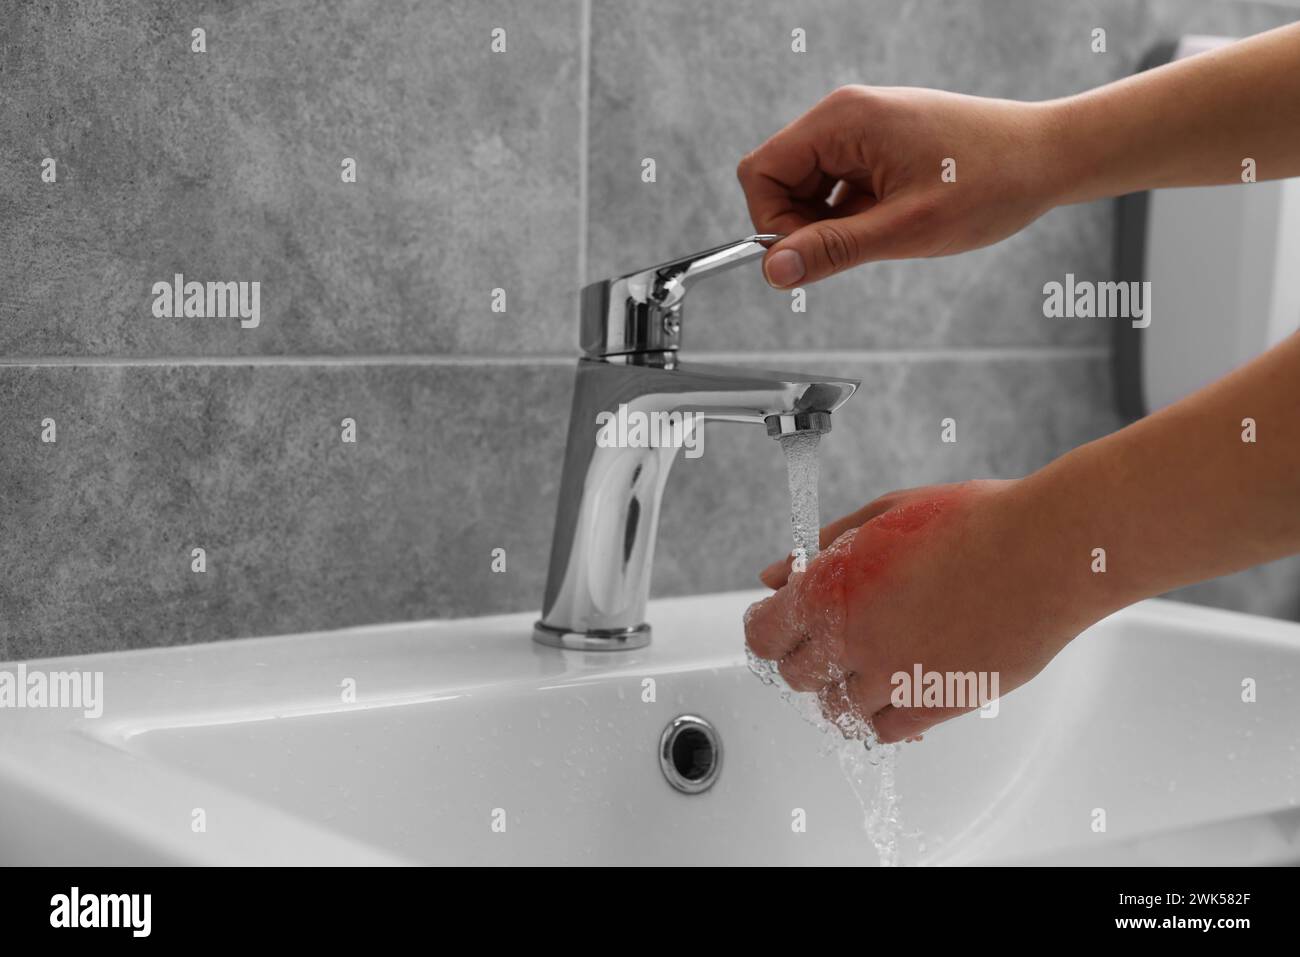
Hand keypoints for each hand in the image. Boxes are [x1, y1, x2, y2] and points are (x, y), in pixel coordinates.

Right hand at [736, 86, 1064, 286]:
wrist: (1048, 158)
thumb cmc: (991, 182)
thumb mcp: (905, 229)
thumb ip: (833, 249)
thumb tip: (774, 270)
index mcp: (843, 120)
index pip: (761, 171)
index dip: (772, 221)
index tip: (808, 255)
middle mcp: (846, 116)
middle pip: (780, 180)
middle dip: (803, 224)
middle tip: (852, 249)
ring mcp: (862, 130)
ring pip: (808, 188)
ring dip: (831, 223)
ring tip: (884, 233)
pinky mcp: (879, 146)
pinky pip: (839, 187)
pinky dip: (853, 215)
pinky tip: (892, 224)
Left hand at [744, 480, 1100, 742]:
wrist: (1046, 551)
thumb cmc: (973, 520)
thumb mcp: (885, 514)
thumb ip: (824, 546)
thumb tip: (775, 574)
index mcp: (830, 589)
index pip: (764, 634)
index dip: (769, 628)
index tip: (781, 623)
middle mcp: (854, 640)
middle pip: (797, 676)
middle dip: (805, 656)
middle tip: (831, 637)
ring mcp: (894, 678)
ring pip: (837, 710)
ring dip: (844, 688)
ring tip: (871, 659)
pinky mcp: (937, 705)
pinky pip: (884, 732)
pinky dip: (880, 716)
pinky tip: (896, 688)